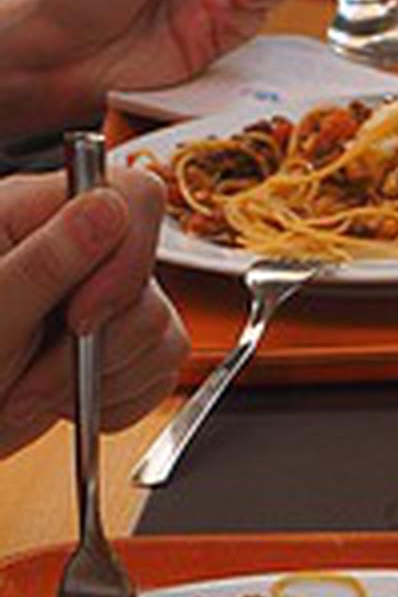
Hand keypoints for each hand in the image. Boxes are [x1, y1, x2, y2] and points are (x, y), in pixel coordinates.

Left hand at [0, 169, 183, 453]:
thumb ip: (45, 260)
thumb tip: (108, 208)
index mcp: (36, 215)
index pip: (133, 197)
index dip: (127, 260)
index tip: (80, 318)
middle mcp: (80, 248)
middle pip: (148, 283)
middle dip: (98, 347)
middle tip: (36, 374)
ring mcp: (105, 295)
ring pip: (161, 331)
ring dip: (102, 379)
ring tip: (39, 391)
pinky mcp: (123, 341)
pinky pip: (161, 368)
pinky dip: (119, 397)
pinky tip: (69, 398)